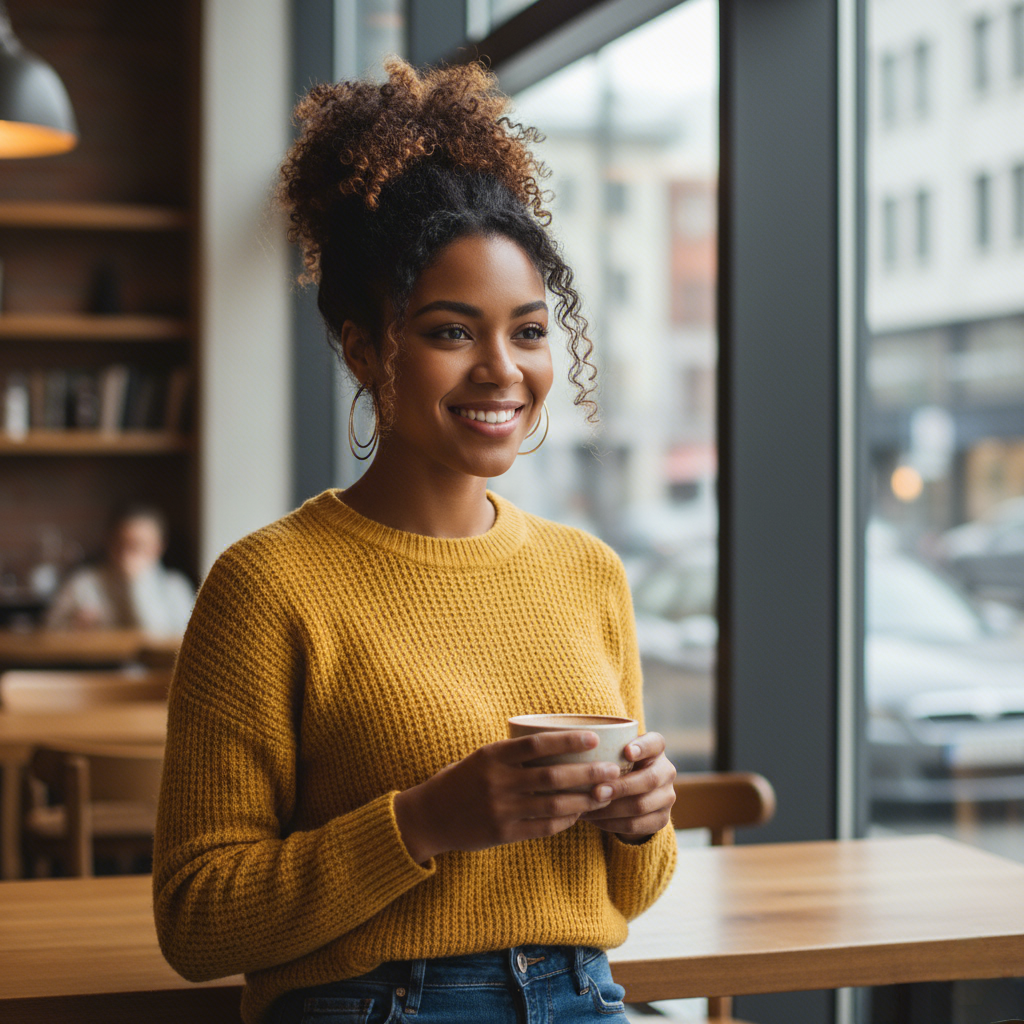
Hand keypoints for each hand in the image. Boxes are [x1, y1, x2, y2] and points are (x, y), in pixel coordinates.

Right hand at [393, 731, 621, 863]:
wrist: (429, 817)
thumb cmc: (461, 780)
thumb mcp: (482, 758)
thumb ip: (513, 754)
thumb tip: (557, 744)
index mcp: (492, 755)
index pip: (537, 744)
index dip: (568, 741)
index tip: (594, 738)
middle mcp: (498, 781)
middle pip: (552, 776)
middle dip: (587, 773)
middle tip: (612, 770)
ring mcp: (501, 809)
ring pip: (553, 804)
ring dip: (584, 799)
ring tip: (605, 793)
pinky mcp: (503, 833)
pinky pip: (543, 827)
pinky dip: (565, 820)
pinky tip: (580, 814)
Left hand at [579, 731, 675, 842]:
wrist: (631, 794)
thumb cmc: (614, 764)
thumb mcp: (612, 752)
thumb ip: (602, 749)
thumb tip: (568, 754)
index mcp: (656, 748)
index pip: (655, 743)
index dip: (643, 747)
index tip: (626, 752)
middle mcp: (666, 770)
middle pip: (649, 780)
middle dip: (621, 787)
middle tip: (596, 791)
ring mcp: (667, 796)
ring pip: (641, 805)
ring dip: (611, 809)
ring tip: (587, 807)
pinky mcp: (662, 819)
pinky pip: (635, 825)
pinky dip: (611, 823)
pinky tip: (594, 819)